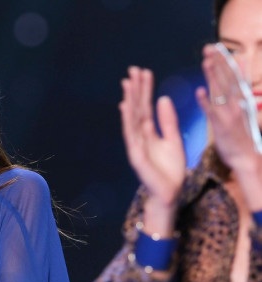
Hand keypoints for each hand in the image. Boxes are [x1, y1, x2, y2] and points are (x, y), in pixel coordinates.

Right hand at [120, 67, 185, 208]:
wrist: (170, 192)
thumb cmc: (170, 168)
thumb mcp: (173, 139)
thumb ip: (167, 121)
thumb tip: (163, 98)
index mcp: (148, 132)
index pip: (145, 106)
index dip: (145, 89)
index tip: (144, 72)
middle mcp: (139, 136)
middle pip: (136, 108)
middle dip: (135, 89)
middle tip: (133, 70)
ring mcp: (136, 145)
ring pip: (131, 119)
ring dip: (129, 101)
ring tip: (128, 84)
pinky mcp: (137, 156)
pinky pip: (133, 137)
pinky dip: (130, 122)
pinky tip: (129, 109)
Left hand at [196, 43, 261, 174]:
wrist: (247, 158)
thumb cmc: (241, 136)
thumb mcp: (242, 113)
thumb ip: (237, 97)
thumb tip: (235, 82)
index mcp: (241, 100)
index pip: (233, 76)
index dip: (225, 61)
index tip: (219, 47)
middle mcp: (237, 104)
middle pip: (227, 78)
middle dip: (219, 62)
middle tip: (209, 47)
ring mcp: (230, 113)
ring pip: (221, 91)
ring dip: (213, 75)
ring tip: (206, 60)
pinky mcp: (221, 126)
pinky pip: (212, 112)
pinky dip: (206, 101)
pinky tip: (200, 91)